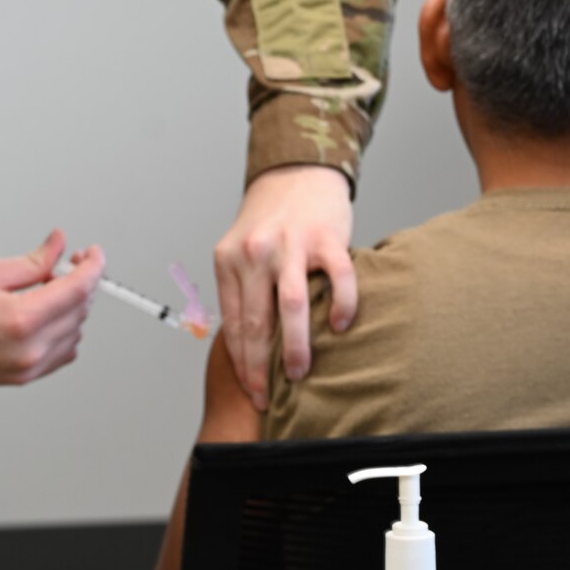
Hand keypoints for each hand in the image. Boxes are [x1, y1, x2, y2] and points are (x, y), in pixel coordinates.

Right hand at [0, 230, 105, 386]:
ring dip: (71, 308)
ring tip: (46, 290)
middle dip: (81, 283)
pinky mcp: (21, 378)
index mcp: (20, 319)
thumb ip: (31, 261)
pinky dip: (63, 332)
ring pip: (75, 333)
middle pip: (80, 311)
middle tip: (66, 264)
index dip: (92, 267)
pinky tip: (45, 315)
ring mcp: (27, 368)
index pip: (78, 290)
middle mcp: (29, 349)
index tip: (92, 254)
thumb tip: (57, 246)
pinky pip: (61, 354)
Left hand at [212, 165, 356, 410]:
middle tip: (268, 397)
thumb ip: (243, 290)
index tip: (250, 391)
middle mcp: (256, 252)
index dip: (241, 362)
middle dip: (261, 367)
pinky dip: (340, 306)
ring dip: (296, 346)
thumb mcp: (241, 250)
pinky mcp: (326, 237)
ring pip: (290, 306)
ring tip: (300, 373)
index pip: (233, 323)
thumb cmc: (270, 220)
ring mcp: (291, 244)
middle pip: (257, 322)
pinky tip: (339, 326)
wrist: (297, 172)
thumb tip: (247, 348)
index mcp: (230, 260)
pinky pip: (337, 279)